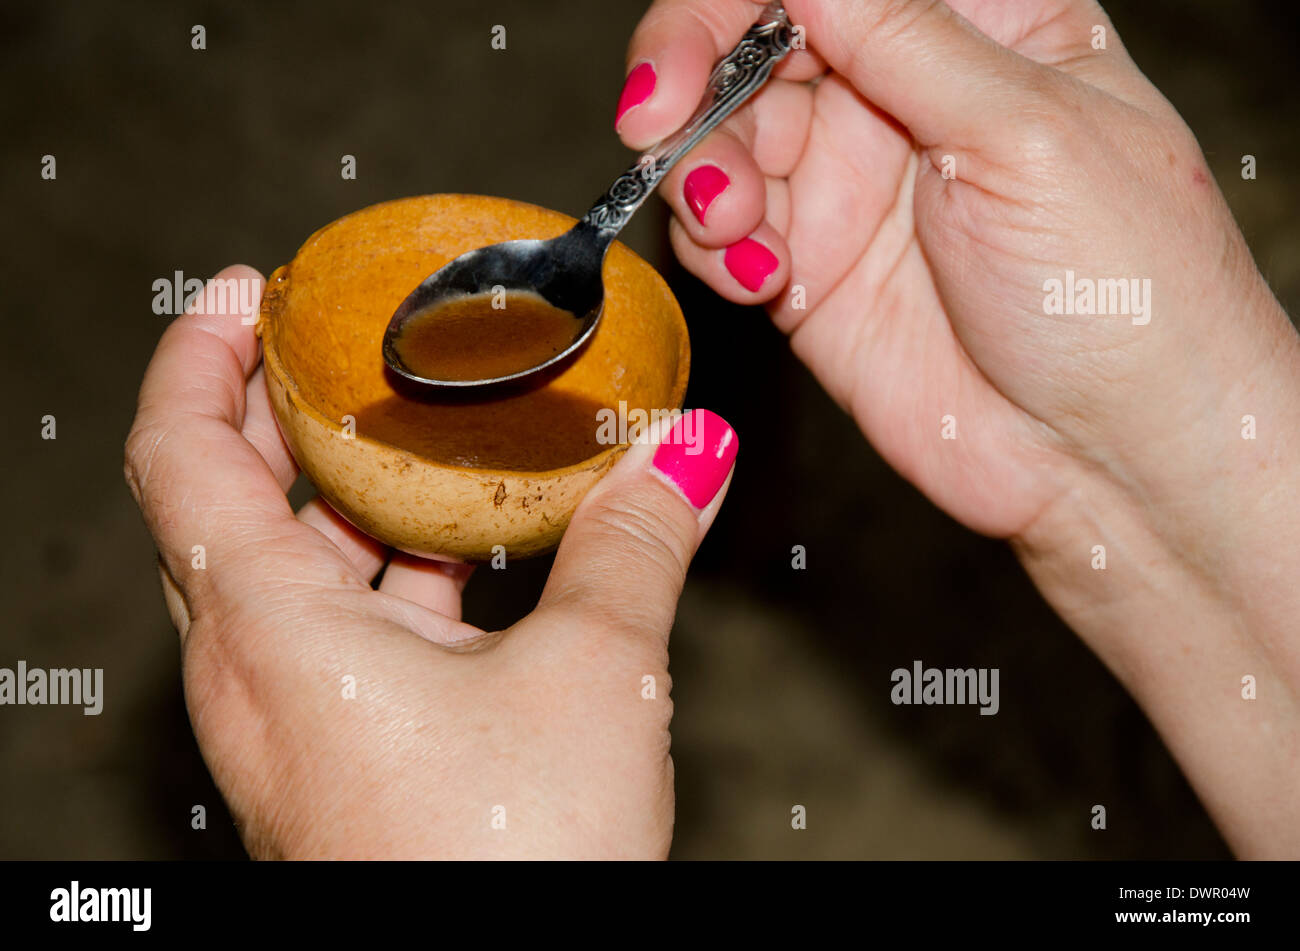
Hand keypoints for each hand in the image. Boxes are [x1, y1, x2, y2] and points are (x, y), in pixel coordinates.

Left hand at [124, 266, 736, 858]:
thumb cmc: (512, 863)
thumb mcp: (596, 676)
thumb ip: (638, 543)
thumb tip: (689, 452)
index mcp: (274, 632)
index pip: (178, 452)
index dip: (199, 353)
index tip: (246, 289)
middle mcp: (256, 674)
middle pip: (217, 500)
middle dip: (270, 404)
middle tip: (333, 339)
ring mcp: (291, 720)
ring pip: (280, 569)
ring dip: (334, 491)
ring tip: (410, 432)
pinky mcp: (337, 754)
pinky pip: (333, 629)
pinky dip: (382, 569)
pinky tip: (464, 555)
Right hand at [618, 0, 1295, 537]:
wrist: (1112, 461)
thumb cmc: (1127, 294)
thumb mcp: (1027, 133)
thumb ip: (907, 41)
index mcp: (978, 27)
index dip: (736, 3)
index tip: (688, 57)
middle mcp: (901, 96)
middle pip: (752, 45)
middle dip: (689, 77)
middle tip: (654, 123)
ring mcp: (851, 188)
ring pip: (721, 139)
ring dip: (702, 172)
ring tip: (738, 225)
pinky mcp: (810, 275)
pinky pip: (720, 234)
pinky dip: (714, 246)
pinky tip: (761, 274)